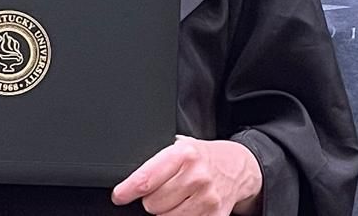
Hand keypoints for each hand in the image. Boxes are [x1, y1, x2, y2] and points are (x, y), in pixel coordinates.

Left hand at [110, 136, 262, 214]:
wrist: (238, 166)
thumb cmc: (203, 157)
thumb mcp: (181, 148)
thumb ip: (158, 162)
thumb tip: (130, 182)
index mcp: (183, 155)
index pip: (146, 179)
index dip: (127, 191)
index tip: (119, 196)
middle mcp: (196, 176)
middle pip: (153, 203)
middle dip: (152, 199)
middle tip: (164, 190)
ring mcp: (207, 198)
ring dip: (166, 211)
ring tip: (178, 197)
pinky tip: (188, 207)